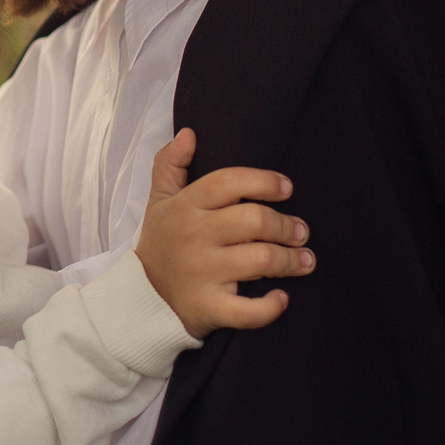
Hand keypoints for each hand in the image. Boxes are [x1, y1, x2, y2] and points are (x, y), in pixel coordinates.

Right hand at [135, 128, 313, 337]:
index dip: (263, 182)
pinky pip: (246, 311)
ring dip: (290, 261)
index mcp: (185, 207)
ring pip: (259, 260)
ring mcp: (201, 274)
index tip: (287, 188)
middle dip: (286, 225)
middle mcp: (194, 237)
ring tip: (304, 261)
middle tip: (301, 232)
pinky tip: (282, 298)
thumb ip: (170, 164)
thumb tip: (188, 134)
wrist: (140, 297)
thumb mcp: (159, 201)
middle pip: (253, 220)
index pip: (229, 182)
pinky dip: (270, 307)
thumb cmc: (161, 243)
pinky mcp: (208, 308)